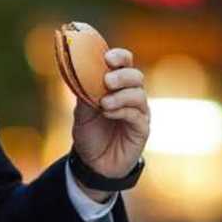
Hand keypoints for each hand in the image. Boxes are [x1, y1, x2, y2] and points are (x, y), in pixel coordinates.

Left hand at [70, 48, 150, 202]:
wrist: (93, 164)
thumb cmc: (89, 135)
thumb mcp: (81, 112)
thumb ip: (84, 93)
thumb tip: (80, 73)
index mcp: (117, 86)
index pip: (125, 63)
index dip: (119, 57)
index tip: (107, 57)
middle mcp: (131, 96)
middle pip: (136, 76)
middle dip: (122, 75)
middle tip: (108, 80)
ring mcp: (139, 112)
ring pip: (138, 94)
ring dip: (121, 95)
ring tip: (104, 103)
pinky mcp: (142, 129)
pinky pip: (137, 115)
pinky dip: (122, 110)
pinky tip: (108, 113)